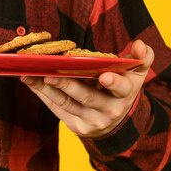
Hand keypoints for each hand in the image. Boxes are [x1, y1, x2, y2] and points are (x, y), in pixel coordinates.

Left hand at [21, 40, 153, 137]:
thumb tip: (141, 44)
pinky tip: (30, 81)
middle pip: (87, 97)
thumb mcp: (134, 74)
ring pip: (67, 103)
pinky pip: (57, 109)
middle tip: (50, 74)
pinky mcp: (77, 126)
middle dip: (68, 85)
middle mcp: (109, 110)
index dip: (113, 82)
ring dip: (46, 88)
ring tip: (29, 74)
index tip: (104, 75)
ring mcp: (92, 120)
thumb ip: (140, 58)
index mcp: (124, 93)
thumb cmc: (120, 87)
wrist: (115, 120)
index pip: (121, 88)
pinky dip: (42, 95)